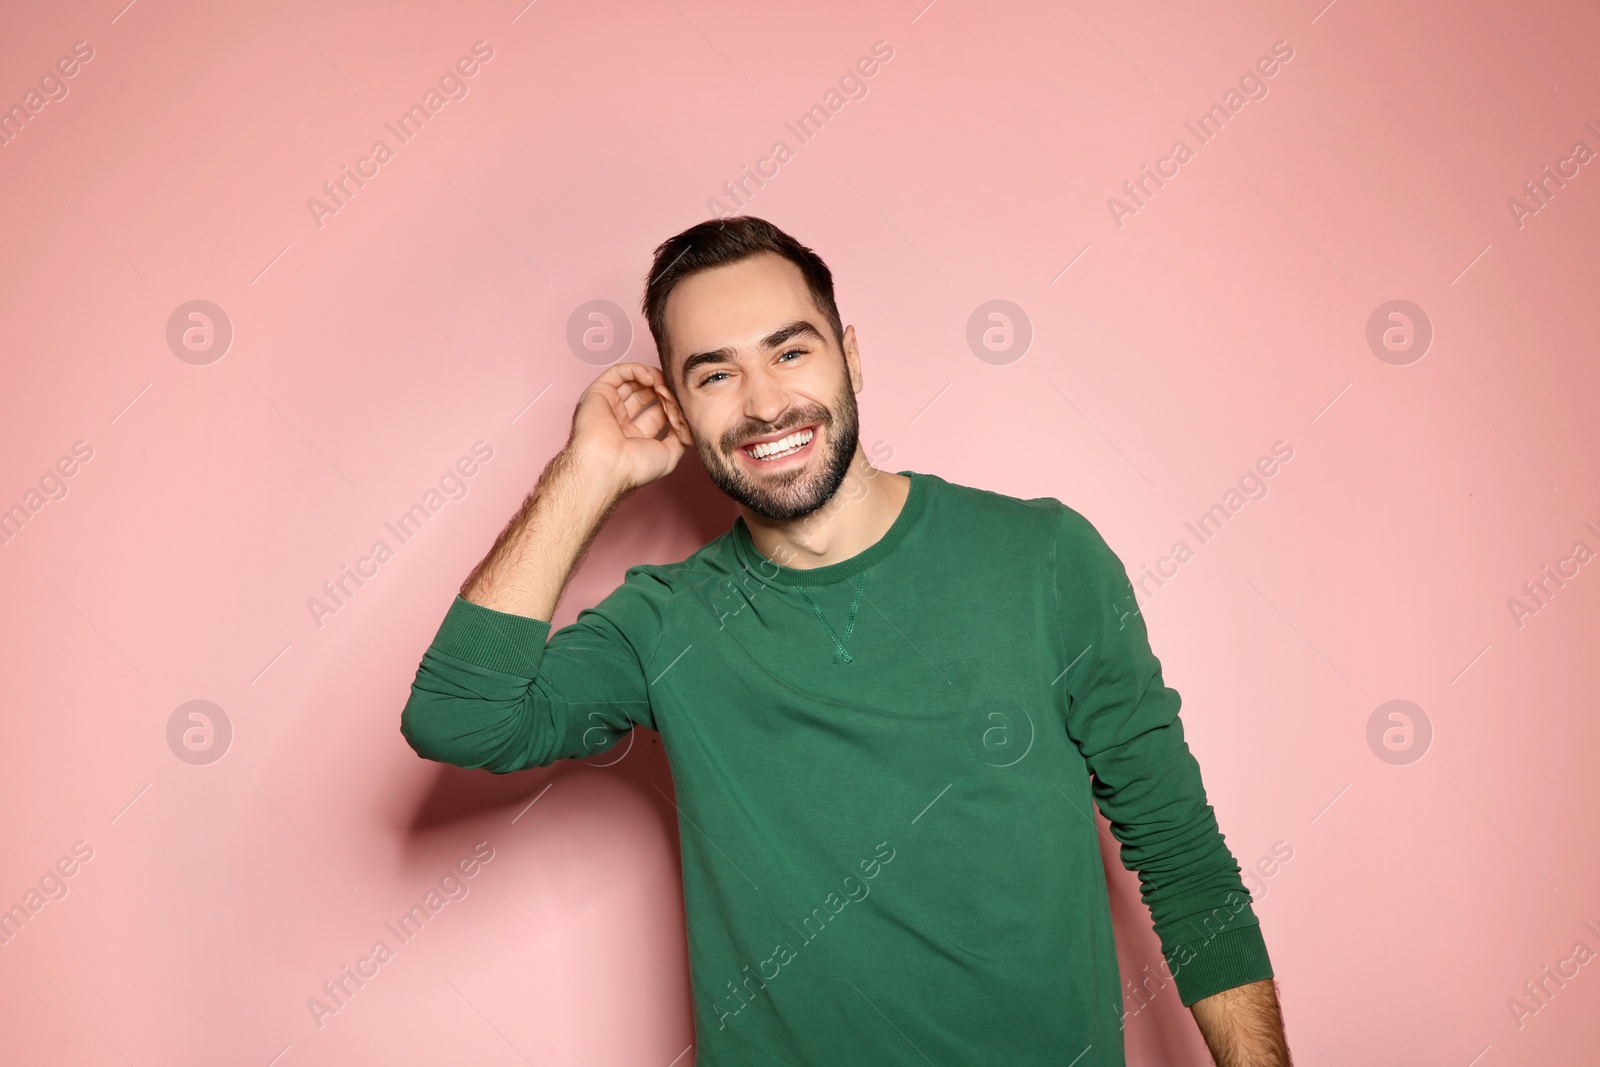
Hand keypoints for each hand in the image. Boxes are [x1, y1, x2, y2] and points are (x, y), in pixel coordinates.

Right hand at [567, 362, 693, 493]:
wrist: (607, 465)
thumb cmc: (634, 467)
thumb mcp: (668, 456)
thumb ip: (680, 439)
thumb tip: (689, 425)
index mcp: (634, 437)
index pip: (657, 413)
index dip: (673, 407)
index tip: (684, 409)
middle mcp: (620, 421)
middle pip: (647, 396)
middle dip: (665, 392)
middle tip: (675, 393)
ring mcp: (609, 406)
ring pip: (634, 382)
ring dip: (654, 379)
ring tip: (664, 384)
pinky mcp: (598, 392)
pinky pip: (618, 372)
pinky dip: (637, 370)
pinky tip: (650, 378)